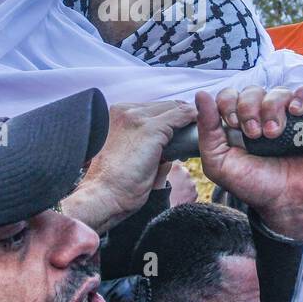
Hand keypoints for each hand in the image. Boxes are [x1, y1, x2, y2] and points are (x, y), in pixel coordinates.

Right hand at [62, 100, 196, 233]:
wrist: (103, 195)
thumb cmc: (113, 183)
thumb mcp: (126, 155)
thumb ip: (145, 144)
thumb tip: (171, 147)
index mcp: (115, 114)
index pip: (151, 108)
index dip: (168, 117)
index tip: (180, 128)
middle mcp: (123, 110)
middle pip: (163, 106)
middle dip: (179, 117)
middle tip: (193, 130)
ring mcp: (136, 117)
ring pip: (173, 108)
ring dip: (186, 118)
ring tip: (199, 131)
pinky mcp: (150, 129)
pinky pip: (179, 116)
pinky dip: (191, 120)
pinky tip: (199, 126)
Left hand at [196, 86, 302, 239]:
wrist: (287, 202)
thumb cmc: (254, 185)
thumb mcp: (219, 163)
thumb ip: (207, 131)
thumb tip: (201, 95)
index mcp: (238, 123)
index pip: (229, 95)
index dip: (228, 104)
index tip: (232, 124)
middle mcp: (262, 116)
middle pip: (253, 91)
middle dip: (249, 108)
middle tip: (254, 134)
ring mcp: (287, 117)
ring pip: (279, 92)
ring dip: (272, 108)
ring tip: (273, 134)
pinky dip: (302, 97)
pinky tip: (295, 112)